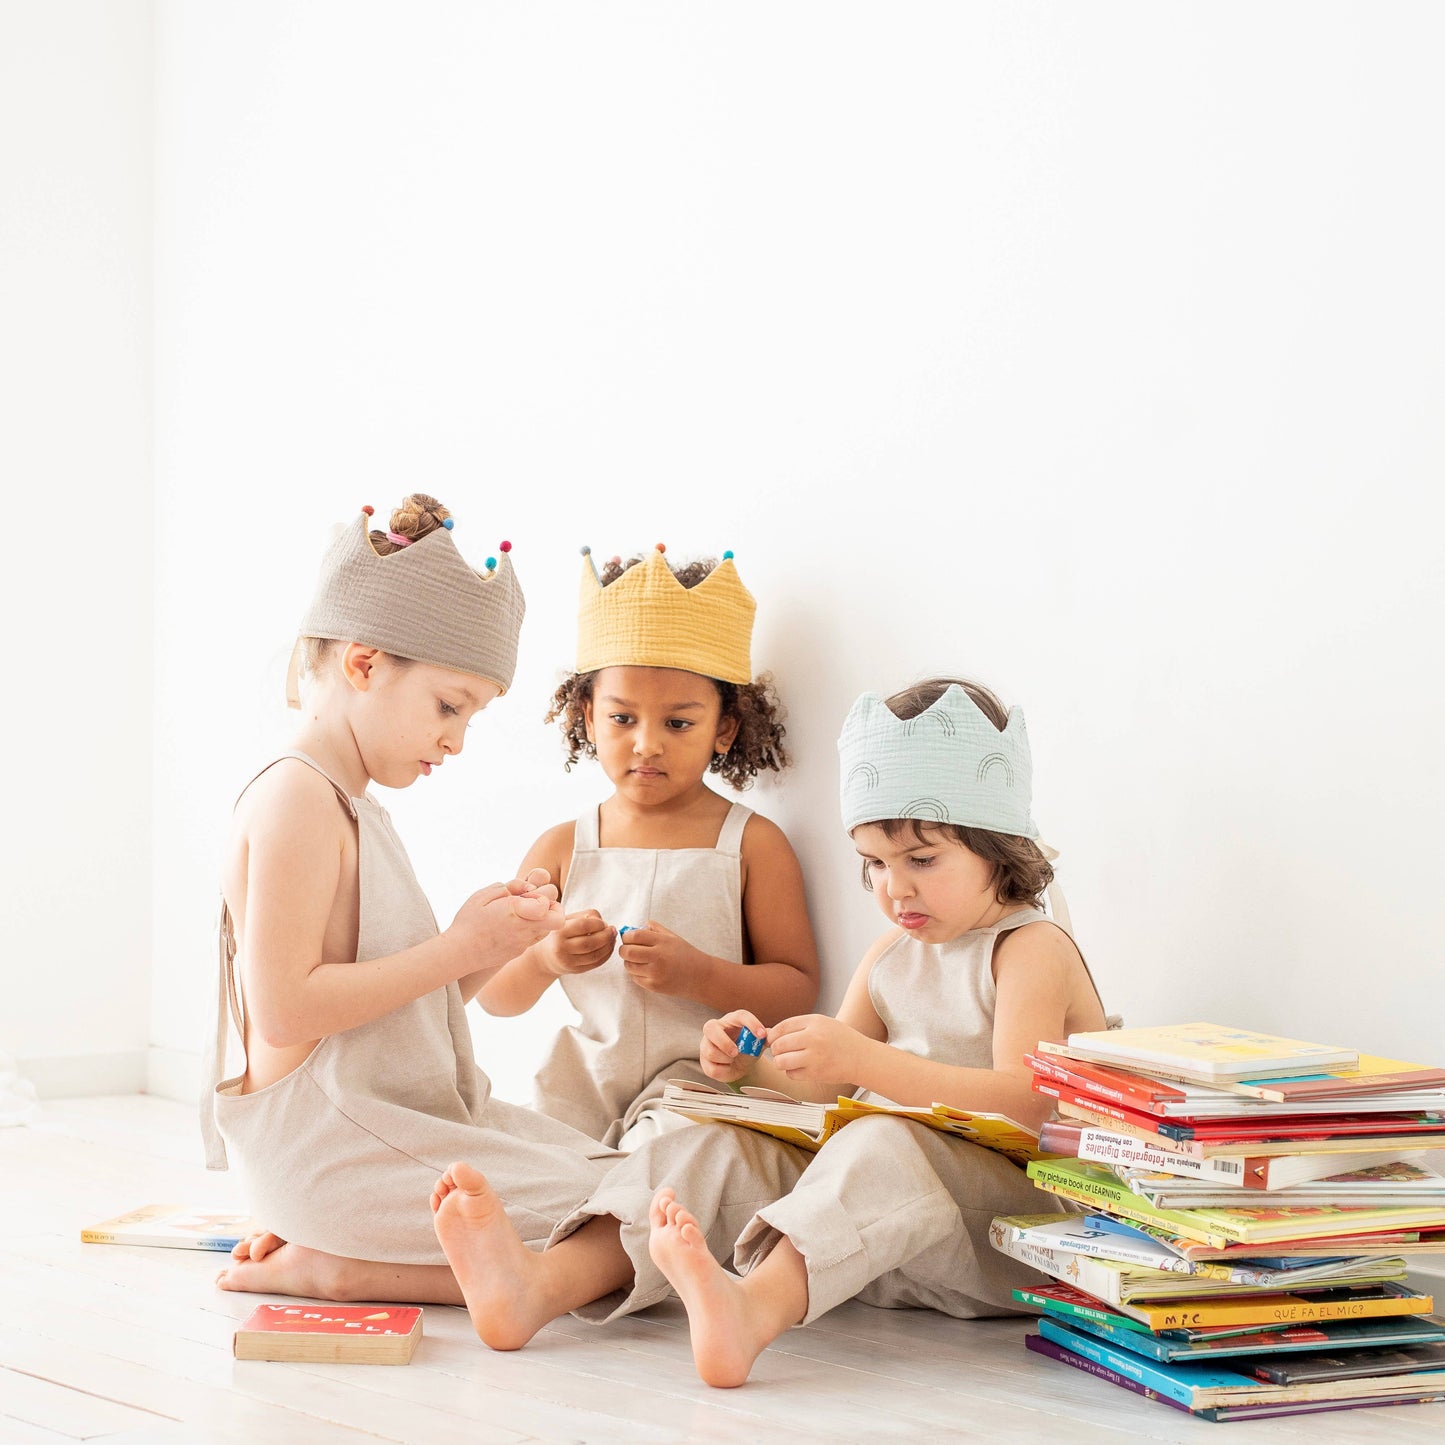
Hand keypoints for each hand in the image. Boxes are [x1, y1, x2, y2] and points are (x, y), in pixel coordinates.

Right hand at [448, 873, 564, 975]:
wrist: (459, 953)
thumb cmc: (468, 921)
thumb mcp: (483, 895)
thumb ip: (508, 887)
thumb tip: (527, 887)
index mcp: (514, 912)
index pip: (546, 904)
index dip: (541, 896)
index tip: (527, 894)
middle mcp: (523, 930)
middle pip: (557, 919)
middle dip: (552, 907)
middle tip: (535, 902)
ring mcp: (523, 943)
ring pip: (549, 928)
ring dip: (543, 918)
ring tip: (523, 913)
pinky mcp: (519, 951)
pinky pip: (535, 937)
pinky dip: (531, 928)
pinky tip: (514, 924)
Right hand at [534, 908, 615, 976]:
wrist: (547, 956)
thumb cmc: (562, 933)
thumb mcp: (569, 920)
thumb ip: (587, 916)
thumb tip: (603, 923)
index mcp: (559, 931)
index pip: (583, 926)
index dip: (598, 924)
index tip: (605, 923)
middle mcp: (561, 948)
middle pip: (590, 943)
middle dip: (606, 936)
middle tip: (613, 930)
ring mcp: (568, 961)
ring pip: (594, 955)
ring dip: (608, 946)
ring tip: (612, 939)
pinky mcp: (575, 970)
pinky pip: (595, 964)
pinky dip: (606, 955)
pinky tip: (609, 948)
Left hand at [618, 919, 706, 997]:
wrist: (700, 977)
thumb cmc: (686, 955)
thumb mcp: (673, 937)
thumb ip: (655, 929)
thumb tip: (636, 927)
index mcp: (663, 942)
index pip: (636, 936)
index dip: (627, 936)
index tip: (627, 938)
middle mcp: (658, 957)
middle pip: (628, 952)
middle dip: (624, 949)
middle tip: (627, 949)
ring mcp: (655, 973)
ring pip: (629, 966)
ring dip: (629, 962)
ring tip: (638, 960)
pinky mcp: (654, 986)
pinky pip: (635, 978)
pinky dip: (635, 973)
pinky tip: (645, 969)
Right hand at [700, 1009, 767, 1082]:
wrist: (740, 1065)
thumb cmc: (747, 1049)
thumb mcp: (757, 1043)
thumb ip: (765, 1038)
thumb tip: (773, 1035)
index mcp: (732, 1020)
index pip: (740, 1016)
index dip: (751, 1024)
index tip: (762, 1035)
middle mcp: (716, 1029)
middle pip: (711, 1028)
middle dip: (724, 1042)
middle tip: (736, 1052)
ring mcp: (707, 1044)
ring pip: (710, 1051)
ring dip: (726, 1059)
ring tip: (733, 1060)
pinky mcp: (704, 1061)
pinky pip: (712, 1068)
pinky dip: (724, 1071)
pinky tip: (728, 1067)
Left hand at [767, 1014, 865, 1088]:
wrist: (862, 1058)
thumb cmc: (840, 1040)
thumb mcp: (821, 1024)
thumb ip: (796, 1027)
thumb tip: (767, 1032)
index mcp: (814, 1021)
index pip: (782, 1027)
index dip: (773, 1035)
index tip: (773, 1040)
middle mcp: (814, 1037)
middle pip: (779, 1044)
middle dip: (775, 1050)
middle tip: (780, 1052)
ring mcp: (814, 1057)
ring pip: (781, 1061)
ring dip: (780, 1062)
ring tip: (788, 1060)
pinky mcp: (816, 1074)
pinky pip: (791, 1074)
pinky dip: (792, 1072)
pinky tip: (801, 1068)